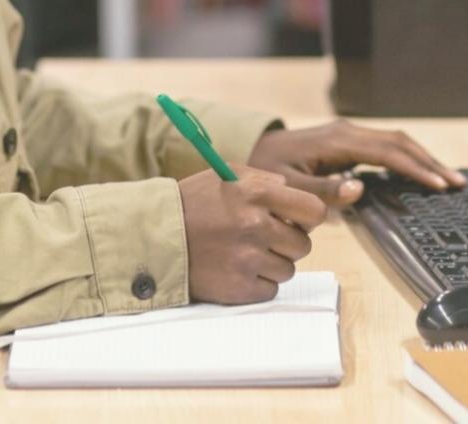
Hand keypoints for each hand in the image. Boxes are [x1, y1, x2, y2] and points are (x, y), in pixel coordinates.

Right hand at [178, 167, 325, 303]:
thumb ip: (265, 179)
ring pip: (287, 270)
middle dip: (287, 243)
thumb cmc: (193, 203)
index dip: (308, 218)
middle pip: (303, 245)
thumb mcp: (227, 176)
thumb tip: (292, 192)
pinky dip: (257, 284)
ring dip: (271, 264)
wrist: (153, 237)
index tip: (296, 221)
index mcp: (257, 194)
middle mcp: (256, 226)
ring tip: (243, 253)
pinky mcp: (238, 288)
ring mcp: (247, 259)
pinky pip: (269, 290)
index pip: (314, 211)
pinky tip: (236, 270)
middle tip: (262, 239)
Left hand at [248, 120, 466, 205]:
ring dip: (423, 159)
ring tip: (448, 178)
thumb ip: (322, 190)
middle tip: (458, 183)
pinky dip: (407, 158)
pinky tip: (420, 172)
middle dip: (430, 162)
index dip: (416, 169)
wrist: (251, 150)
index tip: (439, 186)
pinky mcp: (347, 141)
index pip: (388, 153)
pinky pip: (385, 147)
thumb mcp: (289, 186)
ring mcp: (348, 134)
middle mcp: (348, 131)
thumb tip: (360, 187)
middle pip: (400, 142)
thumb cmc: (267, 170)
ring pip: (396, 141)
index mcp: (338, 140)